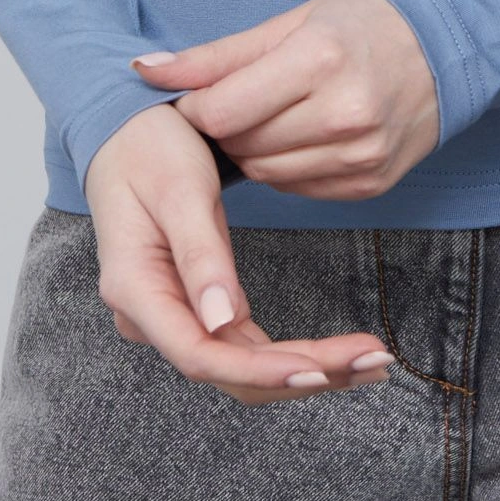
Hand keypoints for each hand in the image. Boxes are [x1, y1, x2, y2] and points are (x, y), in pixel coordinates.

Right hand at [83, 102, 395, 402]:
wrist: (126, 126)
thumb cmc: (148, 147)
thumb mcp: (179, 188)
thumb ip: (200, 254)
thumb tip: (222, 323)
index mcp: (136, 290)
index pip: (201, 354)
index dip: (261, 370)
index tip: (319, 371)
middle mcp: (150, 316)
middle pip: (230, 371)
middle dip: (302, 375)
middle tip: (373, 367)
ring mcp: (174, 313)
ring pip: (242, 365)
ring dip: (306, 369)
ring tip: (370, 365)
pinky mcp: (197, 303)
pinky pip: (244, 343)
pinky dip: (290, 352)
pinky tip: (334, 355)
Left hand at [129, 0, 441, 198]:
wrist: (446, 42)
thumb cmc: (363, 22)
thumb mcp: (291, 21)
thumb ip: (216, 56)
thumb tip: (145, 71)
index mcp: (319, 59)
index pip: (224, 111)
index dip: (198, 108)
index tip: (200, 97)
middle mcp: (344, 112)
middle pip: (244, 146)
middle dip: (227, 128)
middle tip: (237, 103)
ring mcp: (363, 154)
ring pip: (267, 174)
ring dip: (255, 150)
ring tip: (271, 116)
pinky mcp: (372, 183)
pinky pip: (300, 189)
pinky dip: (288, 167)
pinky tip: (302, 135)